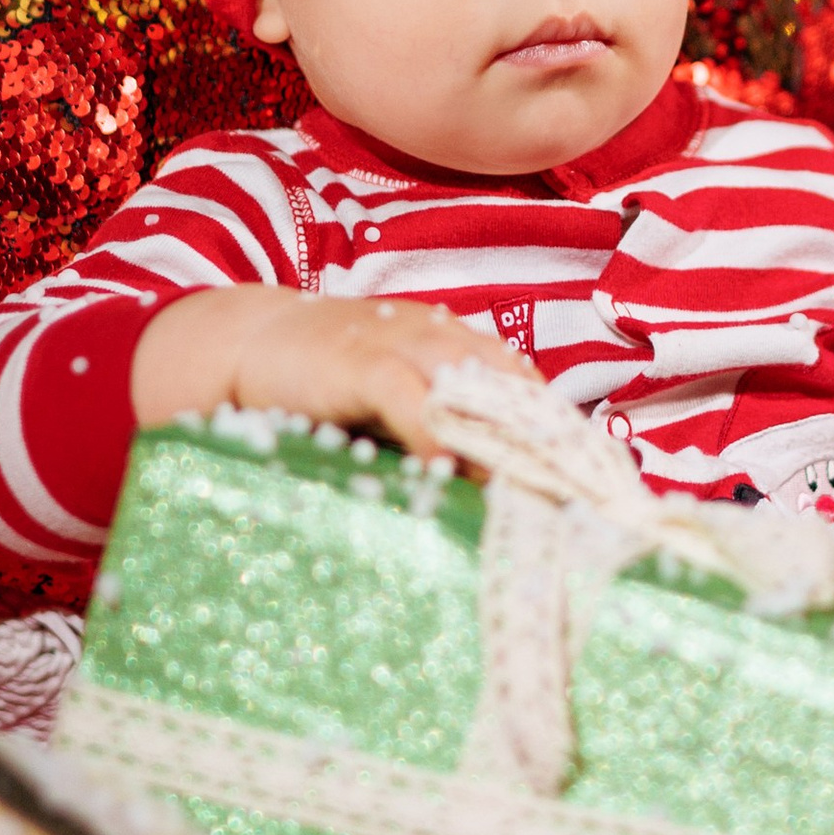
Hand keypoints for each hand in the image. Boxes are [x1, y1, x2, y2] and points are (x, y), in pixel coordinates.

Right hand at [131, 287, 541, 457]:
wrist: (250, 341)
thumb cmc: (329, 384)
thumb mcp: (395, 404)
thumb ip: (439, 436)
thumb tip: (489, 497)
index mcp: (455, 344)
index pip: (524, 382)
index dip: (554, 427)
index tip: (583, 477)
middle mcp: (440, 337)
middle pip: (512, 382)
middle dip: (543, 437)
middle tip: (570, 494)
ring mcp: (401, 343)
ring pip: (472, 385)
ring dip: (500, 438)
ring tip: (527, 491)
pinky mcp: (361, 361)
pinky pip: (410, 395)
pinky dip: (435, 433)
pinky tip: (450, 471)